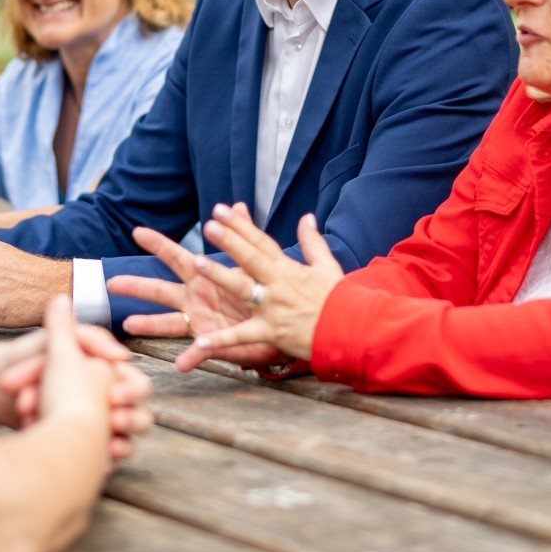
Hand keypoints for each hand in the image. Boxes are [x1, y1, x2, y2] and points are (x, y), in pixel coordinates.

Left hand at [1, 321, 154, 463]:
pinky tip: (96, 463)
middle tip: (111, 419)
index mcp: (108, 376)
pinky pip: (107, 461)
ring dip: (120, 442)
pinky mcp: (88, 451)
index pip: (136, 384)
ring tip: (107, 446)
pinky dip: (103, 461)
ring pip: (128, 441)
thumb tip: (63, 299)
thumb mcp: (47, 347)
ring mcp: (99, 429)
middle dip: (126, 418)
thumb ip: (61, 326)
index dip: (130, 389)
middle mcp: (108, 403)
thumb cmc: (29, 370)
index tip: (112, 394)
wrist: (4, 399)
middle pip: (137, 416)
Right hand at [107, 227, 284, 368]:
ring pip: (168, 323)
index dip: (158, 244)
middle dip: (137, 285)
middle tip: (111, 282)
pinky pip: (200, 352)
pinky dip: (191, 358)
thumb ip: (242, 234)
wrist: (277, 320)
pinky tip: (181, 365)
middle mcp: (194, 298)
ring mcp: (199, 320)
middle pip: (160, 290)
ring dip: (149, 323)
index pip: (176, 256)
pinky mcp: (211, 342)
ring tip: (128, 324)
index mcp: (202, 276)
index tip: (137, 231)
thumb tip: (237, 205)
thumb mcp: (251, 261)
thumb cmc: (258, 290)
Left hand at [173, 203, 342, 371]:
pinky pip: (242, 336)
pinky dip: (222, 341)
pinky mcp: (271, 332)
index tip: (221, 210)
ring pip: (242, 288)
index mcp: (288, 268)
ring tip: (197, 263)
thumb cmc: (341, 299)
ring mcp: (273, 308)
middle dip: (229, 240)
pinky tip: (200, 341)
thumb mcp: (328, 266)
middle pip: (250, 258)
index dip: (240, 225)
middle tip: (209, 226)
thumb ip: (313, 242)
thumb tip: (307, 217)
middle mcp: (277, 284)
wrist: (353, 330)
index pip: (261, 241)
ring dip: (220, 275)